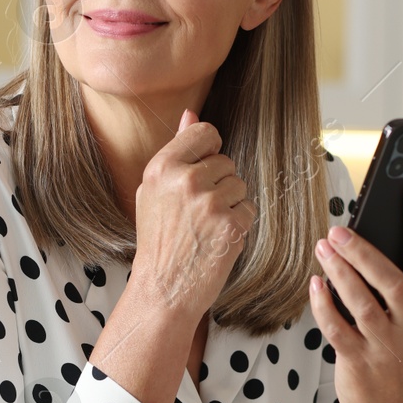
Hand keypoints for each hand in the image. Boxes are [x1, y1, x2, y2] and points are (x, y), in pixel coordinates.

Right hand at [130, 108, 256, 320]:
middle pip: (225, 162)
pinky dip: (238, 225)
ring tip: (206, 227)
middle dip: (218, 184)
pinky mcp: (231, 224)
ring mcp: (209, 203)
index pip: (205, 132)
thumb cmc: (159, 240)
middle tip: (197, 213)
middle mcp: (186, 180)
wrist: (163, 289)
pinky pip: (248, 209)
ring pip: (240, 185)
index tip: (202, 171)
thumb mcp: (154, 192)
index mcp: (162, 167)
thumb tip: (191, 114)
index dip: (209, 151)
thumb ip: (176, 151)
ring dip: (230, 205)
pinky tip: (217, 239)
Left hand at [309, 186, 402, 402]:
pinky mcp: (358, 360)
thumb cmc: (401, 351)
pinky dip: (324, 305)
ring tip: (323, 248)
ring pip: (361, 304)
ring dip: (339, 273)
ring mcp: (384, 344)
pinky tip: (315, 285)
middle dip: (365, 252)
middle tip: (339, 229)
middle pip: (392, 282)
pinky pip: (337, 328)